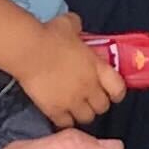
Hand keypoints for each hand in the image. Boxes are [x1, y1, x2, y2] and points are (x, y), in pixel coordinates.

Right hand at [16, 11, 125, 126]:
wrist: (29, 51)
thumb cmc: (50, 35)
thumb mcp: (69, 24)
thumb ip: (77, 26)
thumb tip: (76, 25)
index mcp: (97, 67)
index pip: (118, 88)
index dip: (116, 92)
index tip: (111, 92)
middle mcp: (89, 87)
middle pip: (102, 107)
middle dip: (97, 104)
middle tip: (89, 98)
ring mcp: (73, 101)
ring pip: (86, 118)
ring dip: (82, 113)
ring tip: (74, 107)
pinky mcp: (55, 110)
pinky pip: (65, 123)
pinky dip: (64, 120)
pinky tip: (59, 113)